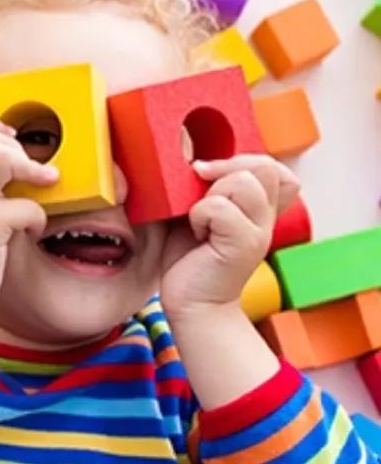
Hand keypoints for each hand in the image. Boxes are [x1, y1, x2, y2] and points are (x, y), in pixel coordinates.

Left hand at [160, 155, 299, 321]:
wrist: (193, 305)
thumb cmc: (190, 260)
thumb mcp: (196, 214)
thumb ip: (204, 189)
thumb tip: (193, 159)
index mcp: (257, 208)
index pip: (273, 167)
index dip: (244, 160)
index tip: (209, 174)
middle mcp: (265, 218)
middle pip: (264, 166)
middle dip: (226, 169)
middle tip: (200, 192)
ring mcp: (259, 231)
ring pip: (243, 182)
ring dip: (210, 195)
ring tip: (200, 220)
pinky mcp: (244, 245)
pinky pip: (219, 208)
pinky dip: (200, 215)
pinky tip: (198, 235)